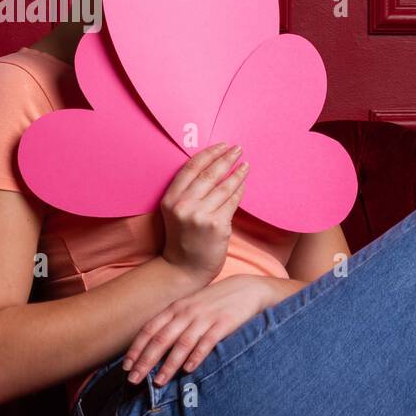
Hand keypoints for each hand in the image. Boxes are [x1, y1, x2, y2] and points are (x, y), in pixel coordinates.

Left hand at [123, 274, 304, 385]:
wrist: (249, 289)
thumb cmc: (217, 302)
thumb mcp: (192, 306)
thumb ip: (176, 322)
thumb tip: (155, 345)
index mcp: (177, 307)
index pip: (150, 329)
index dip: (137, 348)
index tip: (127, 366)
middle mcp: (188, 312)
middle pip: (161, 339)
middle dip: (145, 361)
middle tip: (134, 380)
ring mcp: (206, 317)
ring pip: (181, 343)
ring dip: (168, 364)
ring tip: (158, 381)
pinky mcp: (224, 323)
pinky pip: (207, 342)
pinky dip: (196, 356)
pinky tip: (188, 370)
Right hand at [158, 141, 248, 286]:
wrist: (183, 270)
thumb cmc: (183, 239)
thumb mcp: (176, 213)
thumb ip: (188, 193)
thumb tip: (214, 168)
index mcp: (170, 199)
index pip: (191, 168)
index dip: (208, 154)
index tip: (222, 145)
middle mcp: (183, 205)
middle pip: (209, 174)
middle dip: (226, 158)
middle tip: (238, 149)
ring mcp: (200, 215)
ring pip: (224, 187)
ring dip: (237, 173)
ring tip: (246, 165)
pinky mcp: (217, 225)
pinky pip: (232, 202)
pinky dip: (239, 191)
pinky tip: (244, 184)